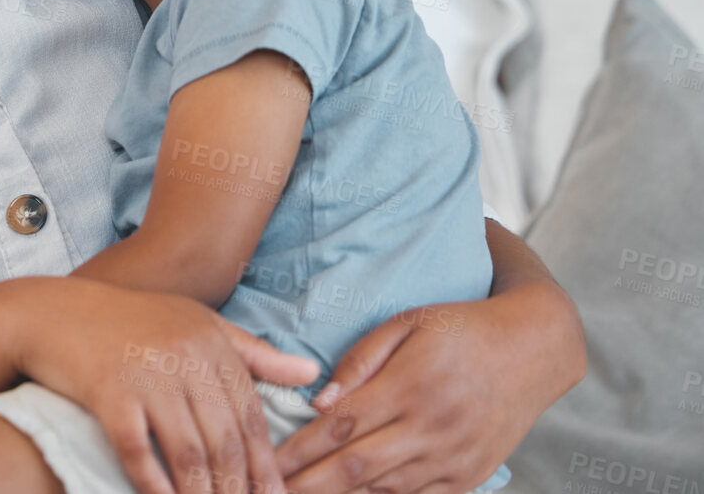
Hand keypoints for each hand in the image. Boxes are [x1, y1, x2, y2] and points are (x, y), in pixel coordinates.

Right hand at [7, 277, 321, 493]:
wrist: (52, 313)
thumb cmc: (129, 321)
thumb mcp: (196, 323)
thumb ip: (252, 353)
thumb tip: (312, 372)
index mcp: (210, 342)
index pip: (251, 417)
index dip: (266, 467)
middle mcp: (183, 357)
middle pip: (225, 441)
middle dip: (240, 491)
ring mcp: (146, 374)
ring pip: (189, 453)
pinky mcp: (108, 392)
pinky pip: (139, 451)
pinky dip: (155, 486)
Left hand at [275, 284, 582, 493]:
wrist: (533, 350)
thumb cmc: (461, 329)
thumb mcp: (407, 324)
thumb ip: (360, 362)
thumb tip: (319, 402)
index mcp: (411, 386)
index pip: (340, 427)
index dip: (300, 450)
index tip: (267, 459)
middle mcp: (432, 428)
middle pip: (356, 467)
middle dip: (309, 483)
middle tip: (272, 486)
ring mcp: (454, 458)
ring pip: (385, 488)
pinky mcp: (470, 477)